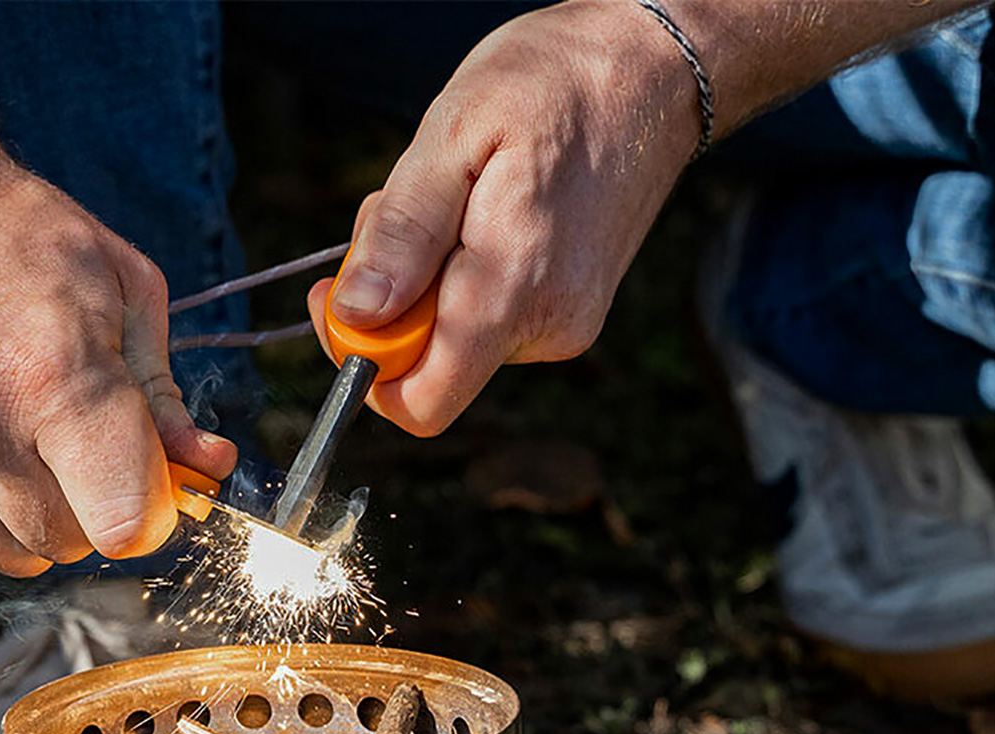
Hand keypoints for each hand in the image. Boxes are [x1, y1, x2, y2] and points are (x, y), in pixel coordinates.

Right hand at [0, 163, 235, 575]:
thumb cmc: (16, 238)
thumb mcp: (120, 289)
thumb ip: (165, 395)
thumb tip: (210, 470)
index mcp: (56, 376)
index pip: (126, 524)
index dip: (151, 515)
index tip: (150, 484)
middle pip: (75, 543)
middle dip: (94, 506)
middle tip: (82, 443)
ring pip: (17, 554)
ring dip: (37, 516)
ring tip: (23, 436)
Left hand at [308, 0, 698, 436]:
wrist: (654, 72)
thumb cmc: (557, 83)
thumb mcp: (454, 134)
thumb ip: (403, 234)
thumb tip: (358, 316)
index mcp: (514, 290)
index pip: (422, 402)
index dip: (363, 367)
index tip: (340, 305)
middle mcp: (547, 328)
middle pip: (427, 367)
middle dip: (391, 301)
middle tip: (402, 210)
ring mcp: (564, 327)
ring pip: (452, 339)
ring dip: (424, 281)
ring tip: (456, 194)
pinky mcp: (568, 315)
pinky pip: (484, 319)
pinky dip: (459, 275)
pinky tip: (482, 210)